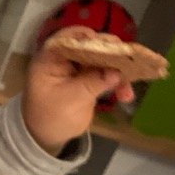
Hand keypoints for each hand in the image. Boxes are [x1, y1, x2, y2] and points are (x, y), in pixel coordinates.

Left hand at [22, 26, 135, 155]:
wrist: (47, 136)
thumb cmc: (49, 118)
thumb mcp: (70, 101)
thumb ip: (92, 84)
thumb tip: (116, 72)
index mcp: (50, 59)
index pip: (68, 39)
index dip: (88, 38)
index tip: (107, 45)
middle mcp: (65, 57)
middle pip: (90, 45)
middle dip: (110, 52)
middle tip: (127, 60)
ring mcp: (78, 66)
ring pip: (103, 58)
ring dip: (118, 68)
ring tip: (128, 85)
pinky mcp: (90, 76)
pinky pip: (107, 72)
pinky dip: (118, 81)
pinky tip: (126, 95)